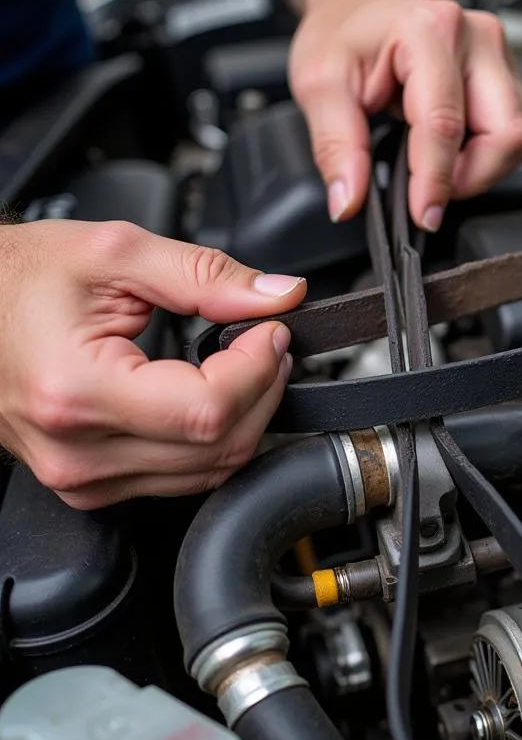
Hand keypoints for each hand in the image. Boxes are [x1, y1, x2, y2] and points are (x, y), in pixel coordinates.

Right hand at [0, 220, 305, 508]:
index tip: (271, 330)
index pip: (209, 409)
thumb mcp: (115, 254)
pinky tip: (212, 395)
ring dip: (246, 416)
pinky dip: (214, 438)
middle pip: (219, 447)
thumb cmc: (20, 280)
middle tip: (266, 341)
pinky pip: (182, 478)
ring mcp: (82, 478)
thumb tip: (278, 296)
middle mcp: (78, 451)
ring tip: (244, 363)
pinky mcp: (89, 485)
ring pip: (209, 470)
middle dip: (263, 389)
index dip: (259, 368)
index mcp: (78, 391)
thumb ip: (206, 275)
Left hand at [288, 0, 521, 230]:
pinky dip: (488, 155)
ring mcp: (500, 55)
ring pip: (521, 137)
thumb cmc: (343, 33)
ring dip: (484, 167)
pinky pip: (517, 132)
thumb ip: (335, 146)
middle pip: (507, 133)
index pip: (445, 124)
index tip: (422, 214)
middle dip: (472, 176)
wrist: (359, 3)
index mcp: (430, 32)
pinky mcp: (509, 75)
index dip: (435, 181)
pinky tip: (454, 148)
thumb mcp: (318, 85)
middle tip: (429, 186)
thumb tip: (350, 200)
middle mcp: (478, 38)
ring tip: (438, 164)